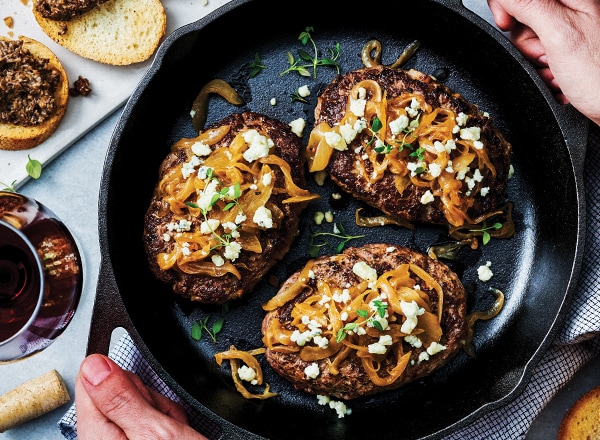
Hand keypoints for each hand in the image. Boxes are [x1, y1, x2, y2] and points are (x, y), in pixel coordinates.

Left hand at [75, 354, 207, 439]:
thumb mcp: (154, 431)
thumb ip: (121, 398)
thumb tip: (94, 363)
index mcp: (96, 433)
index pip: (91, 377)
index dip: (123, 378)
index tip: (142, 394)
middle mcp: (102, 437)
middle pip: (121, 389)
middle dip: (150, 398)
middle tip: (165, 422)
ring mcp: (120, 439)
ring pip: (141, 403)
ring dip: (164, 412)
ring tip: (174, 434)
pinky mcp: (136, 439)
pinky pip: (151, 418)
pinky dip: (169, 423)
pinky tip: (176, 436)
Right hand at [487, 0, 599, 125]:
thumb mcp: (559, 34)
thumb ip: (528, 6)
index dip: (506, 7)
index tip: (507, 23)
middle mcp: (573, 9)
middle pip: (523, 18)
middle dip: (528, 43)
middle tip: (549, 55)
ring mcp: (571, 30)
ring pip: (530, 41)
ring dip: (538, 63)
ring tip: (559, 71)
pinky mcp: (569, 51)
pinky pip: (540, 57)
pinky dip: (545, 71)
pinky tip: (562, 77)